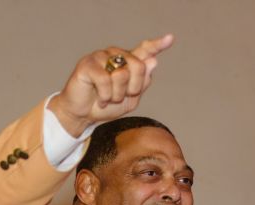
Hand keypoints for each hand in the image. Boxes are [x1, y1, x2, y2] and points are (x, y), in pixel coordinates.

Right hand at [49, 34, 174, 136]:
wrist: (84, 115)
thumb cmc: (107, 105)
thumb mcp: (131, 99)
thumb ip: (142, 82)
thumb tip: (153, 61)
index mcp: (128, 61)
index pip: (145, 50)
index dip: (157, 45)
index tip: (170, 39)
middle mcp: (115, 54)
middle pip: (139, 66)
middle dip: (132, 88)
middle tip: (120, 97)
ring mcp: (101, 57)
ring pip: (122, 75)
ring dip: (116, 95)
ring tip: (107, 98)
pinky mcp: (87, 64)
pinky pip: (104, 80)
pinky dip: (105, 95)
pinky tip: (99, 98)